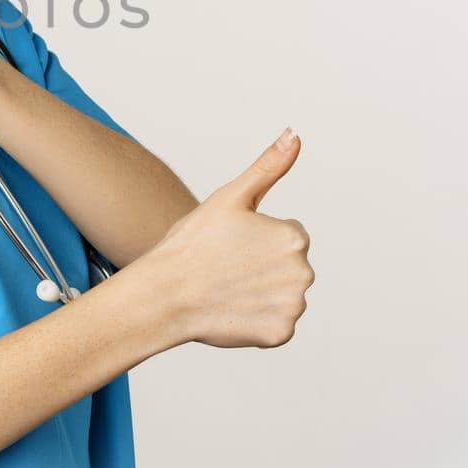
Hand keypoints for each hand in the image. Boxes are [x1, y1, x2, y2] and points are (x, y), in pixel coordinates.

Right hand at [126, 129, 314, 349]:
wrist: (164, 295)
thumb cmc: (191, 243)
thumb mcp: (231, 197)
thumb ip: (269, 166)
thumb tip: (294, 134)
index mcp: (294, 237)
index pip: (286, 236)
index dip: (255, 239)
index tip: (229, 245)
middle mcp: (303, 272)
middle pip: (287, 266)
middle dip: (262, 266)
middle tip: (225, 267)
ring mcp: (293, 306)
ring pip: (282, 294)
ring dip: (260, 293)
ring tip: (226, 288)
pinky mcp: (281, 333)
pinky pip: (276, 323)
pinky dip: (257, 319)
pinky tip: (231, 310)